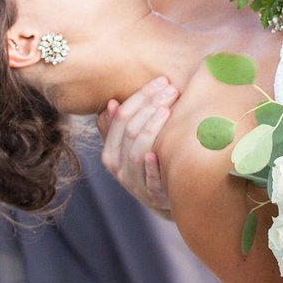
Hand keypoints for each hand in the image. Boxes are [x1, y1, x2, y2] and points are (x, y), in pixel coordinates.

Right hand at [99, 77, 176, 218]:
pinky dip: (151, 169)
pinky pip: (150, 182)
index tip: (161, 81)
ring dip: (152, 129)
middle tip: (172, 90)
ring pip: (138, 152)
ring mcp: (134, 183)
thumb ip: (120, 127)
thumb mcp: (130, 147)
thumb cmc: (147, 166)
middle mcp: (118, 167)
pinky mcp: (154, 197)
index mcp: (110, 151)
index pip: (121, 117)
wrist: (163, 201)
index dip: (141, 96)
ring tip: (168, 110)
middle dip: (151, 106)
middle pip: (130, 131)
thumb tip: (111, 103)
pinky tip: (156, 154)